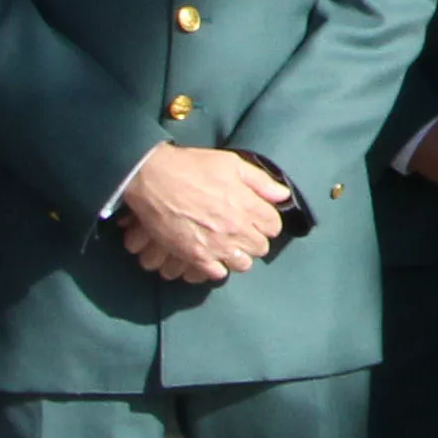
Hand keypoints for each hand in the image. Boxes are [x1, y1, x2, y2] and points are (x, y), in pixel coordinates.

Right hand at [116, 144, 291, 284]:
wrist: (155, 179)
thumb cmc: (193, 167)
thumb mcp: (232, 164)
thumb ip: (260, 182)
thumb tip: (283, 195)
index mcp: (248, 206)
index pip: (274, 225)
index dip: (267, 220)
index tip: (257, 216)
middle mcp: (236, 229)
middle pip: (261, 247)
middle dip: (255, 238)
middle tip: (242, 229)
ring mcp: (216, 246)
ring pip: (243, 264)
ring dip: (239, 255)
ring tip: (229, 244)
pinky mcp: (195, 257)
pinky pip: (218, 274)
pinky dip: (218, 266)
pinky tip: (213, 254)